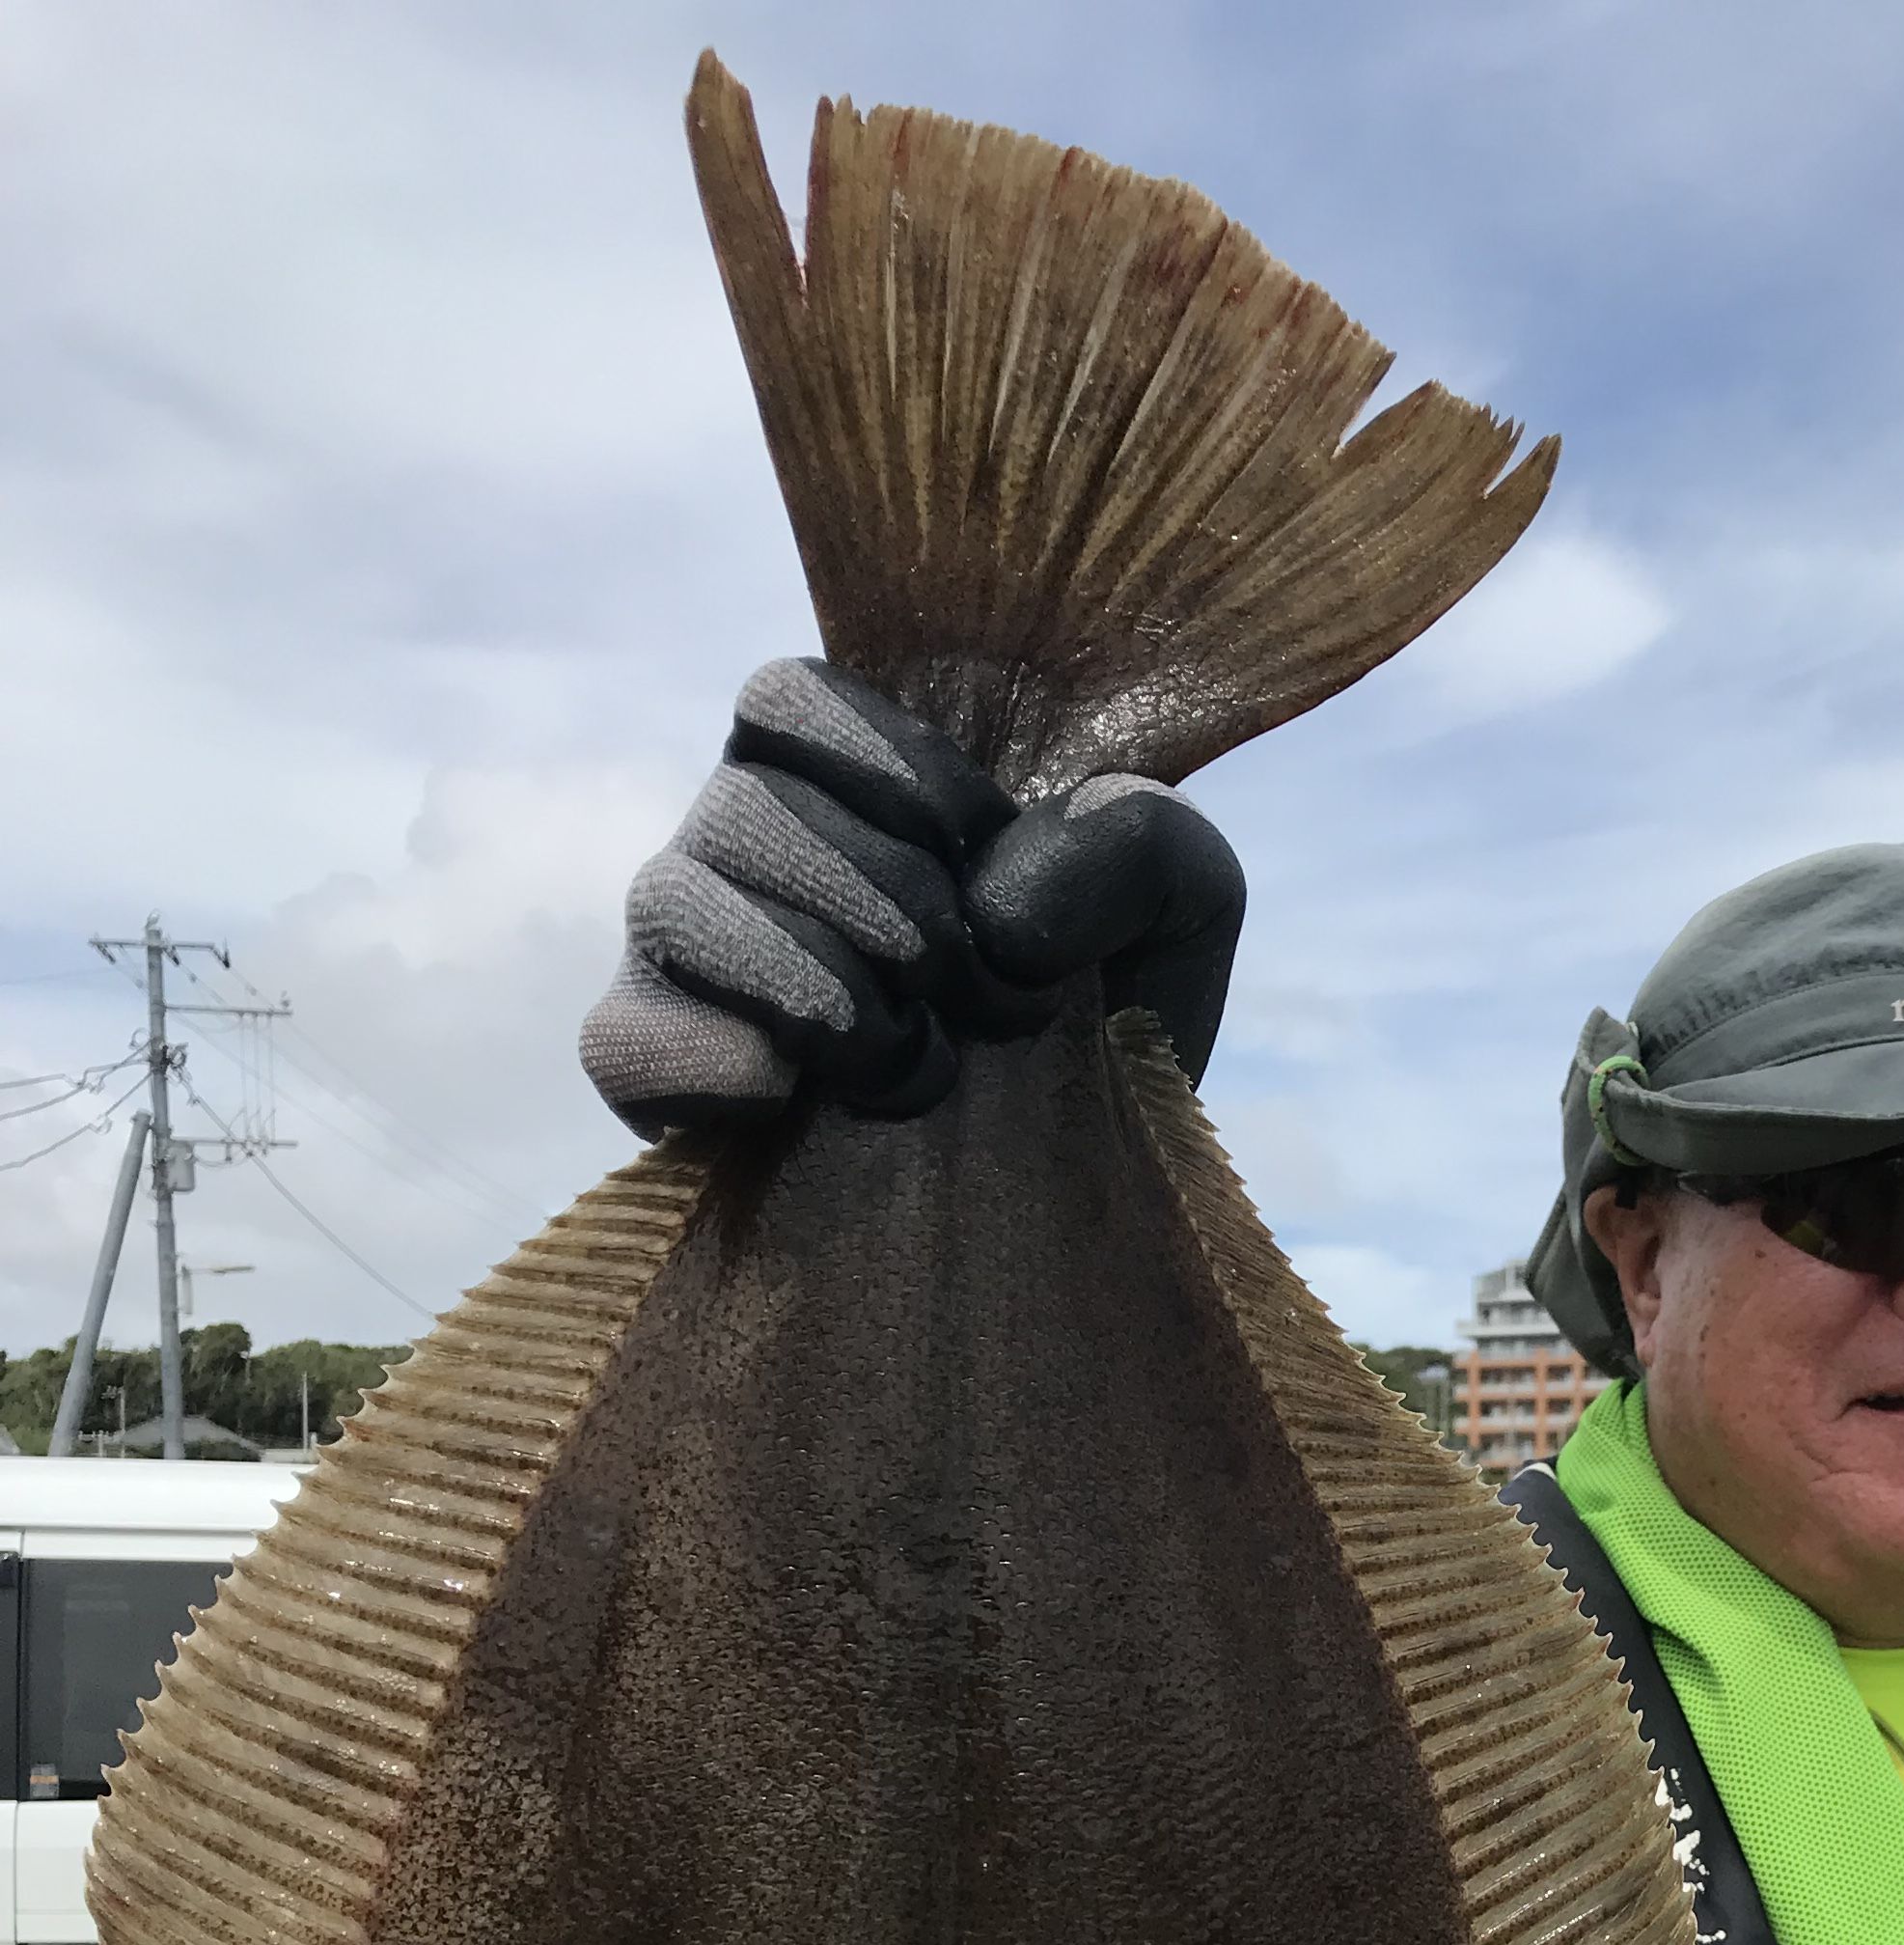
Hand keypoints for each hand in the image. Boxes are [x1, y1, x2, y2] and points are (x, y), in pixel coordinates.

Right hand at [578, 658, 1245, 1138]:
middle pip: (741, 803)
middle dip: (893, 911)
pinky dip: (718, 1061)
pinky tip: (807, 1097)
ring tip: (916, 1066)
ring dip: (824, 985)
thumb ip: (1139, 836)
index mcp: (840, 779)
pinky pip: (623, 1040)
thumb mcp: (1181, 905)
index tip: (987, 863)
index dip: (900, 781)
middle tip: (983, 1000)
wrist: (1094, 1189)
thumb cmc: (1114, 1019)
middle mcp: (740, 852)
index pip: (787, 696)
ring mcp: (683, 963)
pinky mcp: (658, 1080)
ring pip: (673, 899)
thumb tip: (999, 904)